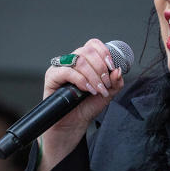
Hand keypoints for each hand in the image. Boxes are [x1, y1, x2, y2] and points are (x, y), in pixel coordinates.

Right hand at [38, 38, 125, 170]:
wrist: (73, 125)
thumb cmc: (86, 108)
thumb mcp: (107, 94)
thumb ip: (115, 82)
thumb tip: (118, 70)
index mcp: (85, 61)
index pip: (93, 45)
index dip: (104, 52)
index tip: (112, 67)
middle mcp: (71, 61)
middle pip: (87, 51)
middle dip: (101, 67)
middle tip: (105, 84)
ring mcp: (61, 67)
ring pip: (79, 59)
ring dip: (93, 75)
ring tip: (98, 90)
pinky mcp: (51, 77)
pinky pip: (67, 71)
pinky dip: (81, 80)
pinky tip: (87, 90)